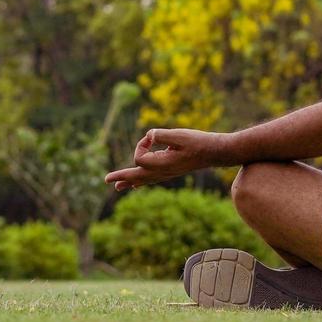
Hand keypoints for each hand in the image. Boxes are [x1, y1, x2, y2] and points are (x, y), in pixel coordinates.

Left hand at [104, 128, 225, 190]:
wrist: (215, 153)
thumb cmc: (199, 142)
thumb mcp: (180, 135)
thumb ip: (162, 135)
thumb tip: (149, 136)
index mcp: (162, 164)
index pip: (139, 157)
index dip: (141, 144)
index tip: (152, 137)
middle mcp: (162, 172)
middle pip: (135, 176)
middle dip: (121, 176)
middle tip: (106, 180)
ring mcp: (167, 174)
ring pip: (143, 180)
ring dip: (129, 181)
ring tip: (117, 187)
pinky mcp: (171, 171)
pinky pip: (151, 179)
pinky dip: (141, 181)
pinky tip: (136, 185)